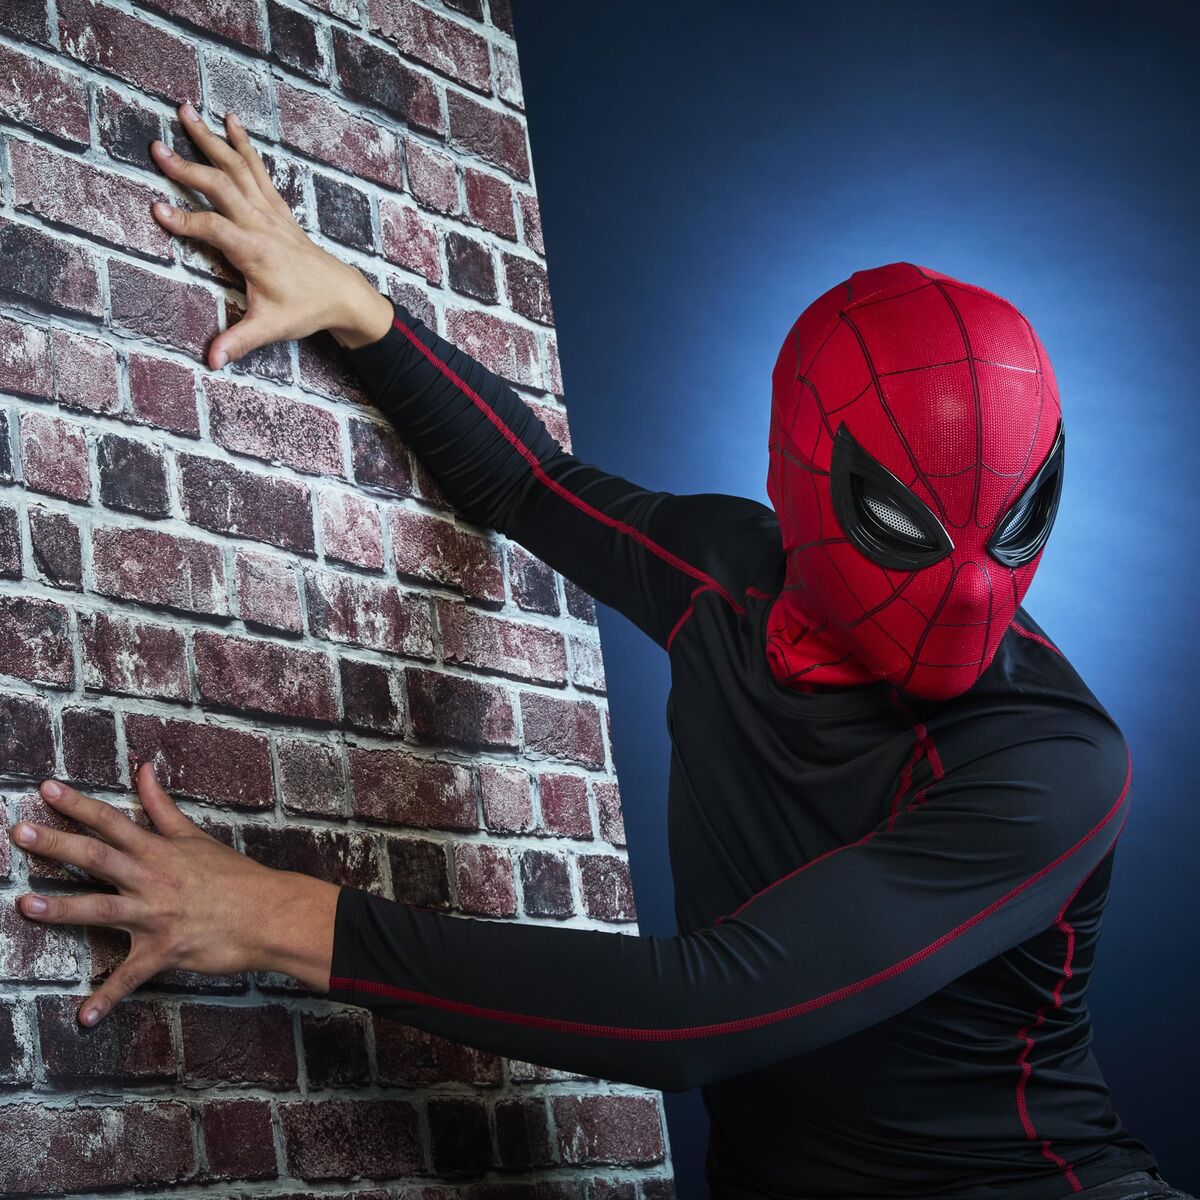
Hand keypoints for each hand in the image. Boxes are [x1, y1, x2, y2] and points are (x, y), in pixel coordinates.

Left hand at [9, 762, 284, 1026]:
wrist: (267, 913)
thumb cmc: (233, 875)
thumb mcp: (195, 836)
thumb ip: (162, 806)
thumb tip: (143, 770)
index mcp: (159, 850)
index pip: (112, 822)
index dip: (78, 805)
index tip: (45, 790)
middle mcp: (152, 879)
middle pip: (98, 858)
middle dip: (57, 845)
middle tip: (20, 833)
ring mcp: (156, 916)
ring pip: (102, 909)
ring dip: (62, 909)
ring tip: (24, 905)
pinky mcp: (164, 951)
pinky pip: (131, 977)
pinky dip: (108, 998)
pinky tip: (84, 1017)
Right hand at [150, 100, 393, 367]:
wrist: (343, 295)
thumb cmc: (306, 310)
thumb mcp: (271, 328)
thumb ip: (238, 342)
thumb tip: (211, 362)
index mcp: (255, 251)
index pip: (212, 230)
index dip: (184, 222)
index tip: (156, 210)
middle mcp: (262, 224)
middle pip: (221, 186)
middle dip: (188, 168)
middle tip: (156, 149)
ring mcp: (271, 212)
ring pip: (238, 168)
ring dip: (211, 140)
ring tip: (186, 111)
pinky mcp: (278, 208)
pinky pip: (257, 169)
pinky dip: (243, 145)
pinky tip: (229, 122)